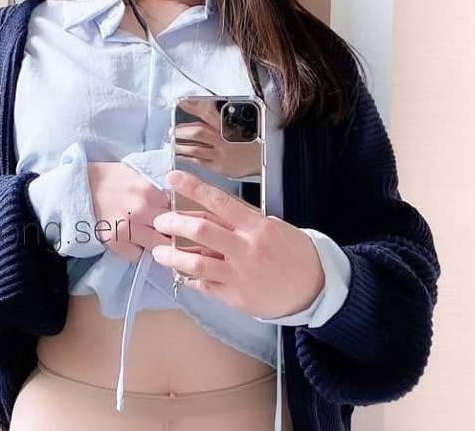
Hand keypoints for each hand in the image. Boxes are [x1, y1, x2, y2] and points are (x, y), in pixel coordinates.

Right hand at [87, 161, 172, 263]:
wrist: (80, 187)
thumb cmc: (110, 178)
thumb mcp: (136, 174)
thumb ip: (156, 188)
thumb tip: (175, 199)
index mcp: (149, 192)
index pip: (178, 210)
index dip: (178, 214)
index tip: (178, 217)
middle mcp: (141, 212)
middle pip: (171, 231)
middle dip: (173, 232)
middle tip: (171, 232)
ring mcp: (128, 229)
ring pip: (158, 247)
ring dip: (160, 245)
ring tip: (157, 240)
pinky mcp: (115, 243)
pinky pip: (138, 256)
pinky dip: (140, 251)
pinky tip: (138, 243)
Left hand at [150, 169, 324, 320]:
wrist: (315, 287)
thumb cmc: (295, 252)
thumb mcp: (273, 226)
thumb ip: (242, 220)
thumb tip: (209, 211)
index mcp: (257, 226)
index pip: (219, 200)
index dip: (192, 187)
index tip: (173, 177)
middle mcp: (246, 249)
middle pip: (201, 230)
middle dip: (174, 223)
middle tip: (160, 220)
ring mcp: (239, 275)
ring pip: (196, 262)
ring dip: (173, 255)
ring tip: (159, 252)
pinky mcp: (236, 298)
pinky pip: (205, 286)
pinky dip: (189, 278)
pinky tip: (181, 273)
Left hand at [173, 98, 261, 178]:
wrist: (264, 160)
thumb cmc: (252, 140)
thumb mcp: (242, 123)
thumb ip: (222, 118)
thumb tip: (203, 108)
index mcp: (230, 124)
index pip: (208, 112)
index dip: (193, 106)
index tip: (182, 103)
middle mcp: (224, 139)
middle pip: (198, 131)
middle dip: (182, 131)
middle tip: (172, 131)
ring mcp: (221, 154)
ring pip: (195, 148)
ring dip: (180, 145)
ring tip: (173, 142)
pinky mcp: (219, 167)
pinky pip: (199, 161)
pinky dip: (187, 157)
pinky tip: (181, 155)